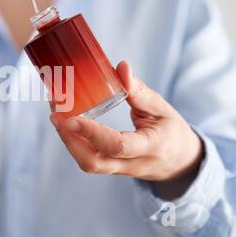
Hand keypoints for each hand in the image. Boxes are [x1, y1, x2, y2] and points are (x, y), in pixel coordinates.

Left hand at [49, 61, 203, 199]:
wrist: (179, 162)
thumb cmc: (171, 132)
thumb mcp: (162, 109)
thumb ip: (140, 91)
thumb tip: (121, 67)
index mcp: (150, 147)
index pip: (118, 145)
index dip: (92, 133)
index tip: (71, 117)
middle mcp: (131, 163)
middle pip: (94, 162)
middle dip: (70, 140)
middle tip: (56, 115)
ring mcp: (118, 169)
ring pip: (88, 163)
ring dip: (68, 140)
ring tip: (57, 115)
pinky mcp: (109, 167)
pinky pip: (88, 159)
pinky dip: (73, 142)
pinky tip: (65, 123)